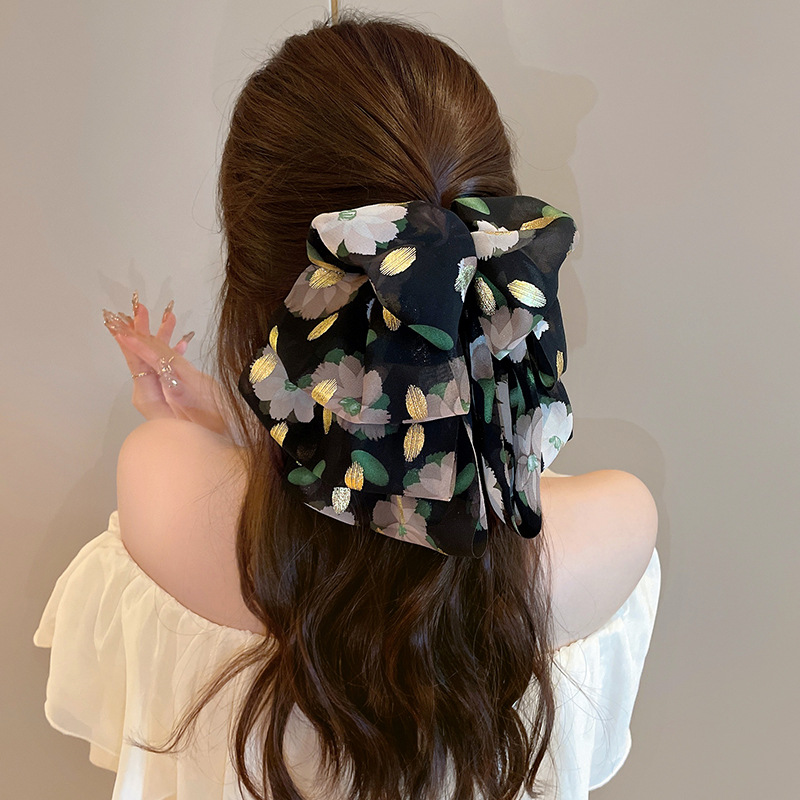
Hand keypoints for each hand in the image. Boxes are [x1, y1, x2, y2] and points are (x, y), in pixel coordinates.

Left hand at [102, 293, 234, 440]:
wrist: (207, 458)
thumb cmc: (197, 438)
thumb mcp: (182, 405)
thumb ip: (172, 384)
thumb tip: (161, 356)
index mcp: (149, 395)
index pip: (137, 361)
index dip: (131, 339)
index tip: (123, 320)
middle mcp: (152, 393)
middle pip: (143, 357)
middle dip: (143, 331)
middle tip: (141, 307)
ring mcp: (164, 395)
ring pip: (157, 361)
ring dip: (162, 338)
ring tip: (169, 317)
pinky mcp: (176, 398)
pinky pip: (169, 370)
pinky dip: (175, 354)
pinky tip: (183, 343)